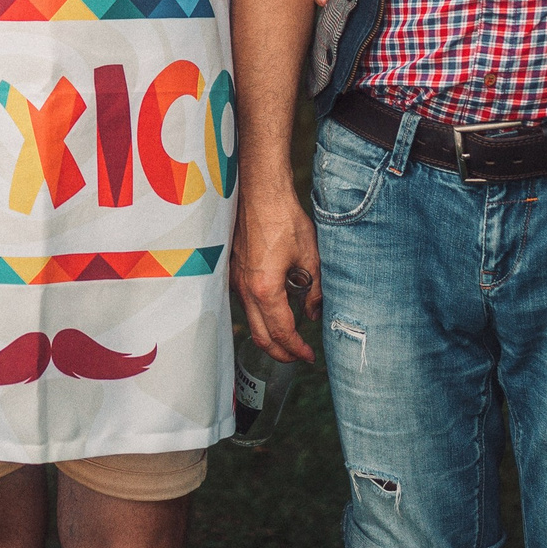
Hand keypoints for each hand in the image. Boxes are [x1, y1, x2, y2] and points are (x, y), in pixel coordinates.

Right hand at [232, 180, 321, 363]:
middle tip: (299, 357)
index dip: (297, 349)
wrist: (259, 191)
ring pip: (250, 321)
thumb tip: (314, 313)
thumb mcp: (310, 256)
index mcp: (265, 288)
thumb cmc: (284, 218)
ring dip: (269, 335)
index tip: (310, 356)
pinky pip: (244, 303)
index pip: (282, 332)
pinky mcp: (232, 270)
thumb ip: (314, 290)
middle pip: (261, 336)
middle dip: (281, 352)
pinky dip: (260, 316)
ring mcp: (235, 280)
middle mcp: (245, 289)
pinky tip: (274, 309)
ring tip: (290, 336)